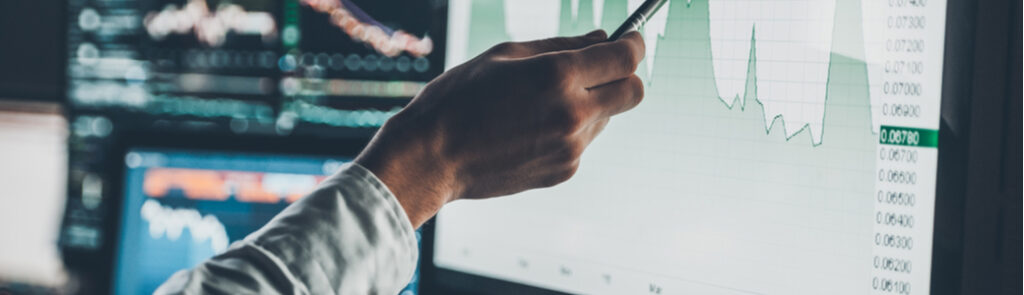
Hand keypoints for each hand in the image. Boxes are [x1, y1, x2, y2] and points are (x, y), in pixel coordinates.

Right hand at [355, 30, 645, 227]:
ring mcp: (571, 147)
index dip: (632, 45)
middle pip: (632, 92)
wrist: (432, 157)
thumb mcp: (505, 55)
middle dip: (625, 76)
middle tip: (602, 70)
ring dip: (591, 105)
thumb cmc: (459, 97)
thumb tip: (602, 38)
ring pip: (606, 118)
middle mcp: (572, 113)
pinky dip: (569, 131)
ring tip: (540, 104)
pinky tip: (530, 129)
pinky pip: (582, 142)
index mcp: (558, 76)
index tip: (629, 40)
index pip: (624, 58)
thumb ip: (562, 45)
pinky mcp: (564, 170)